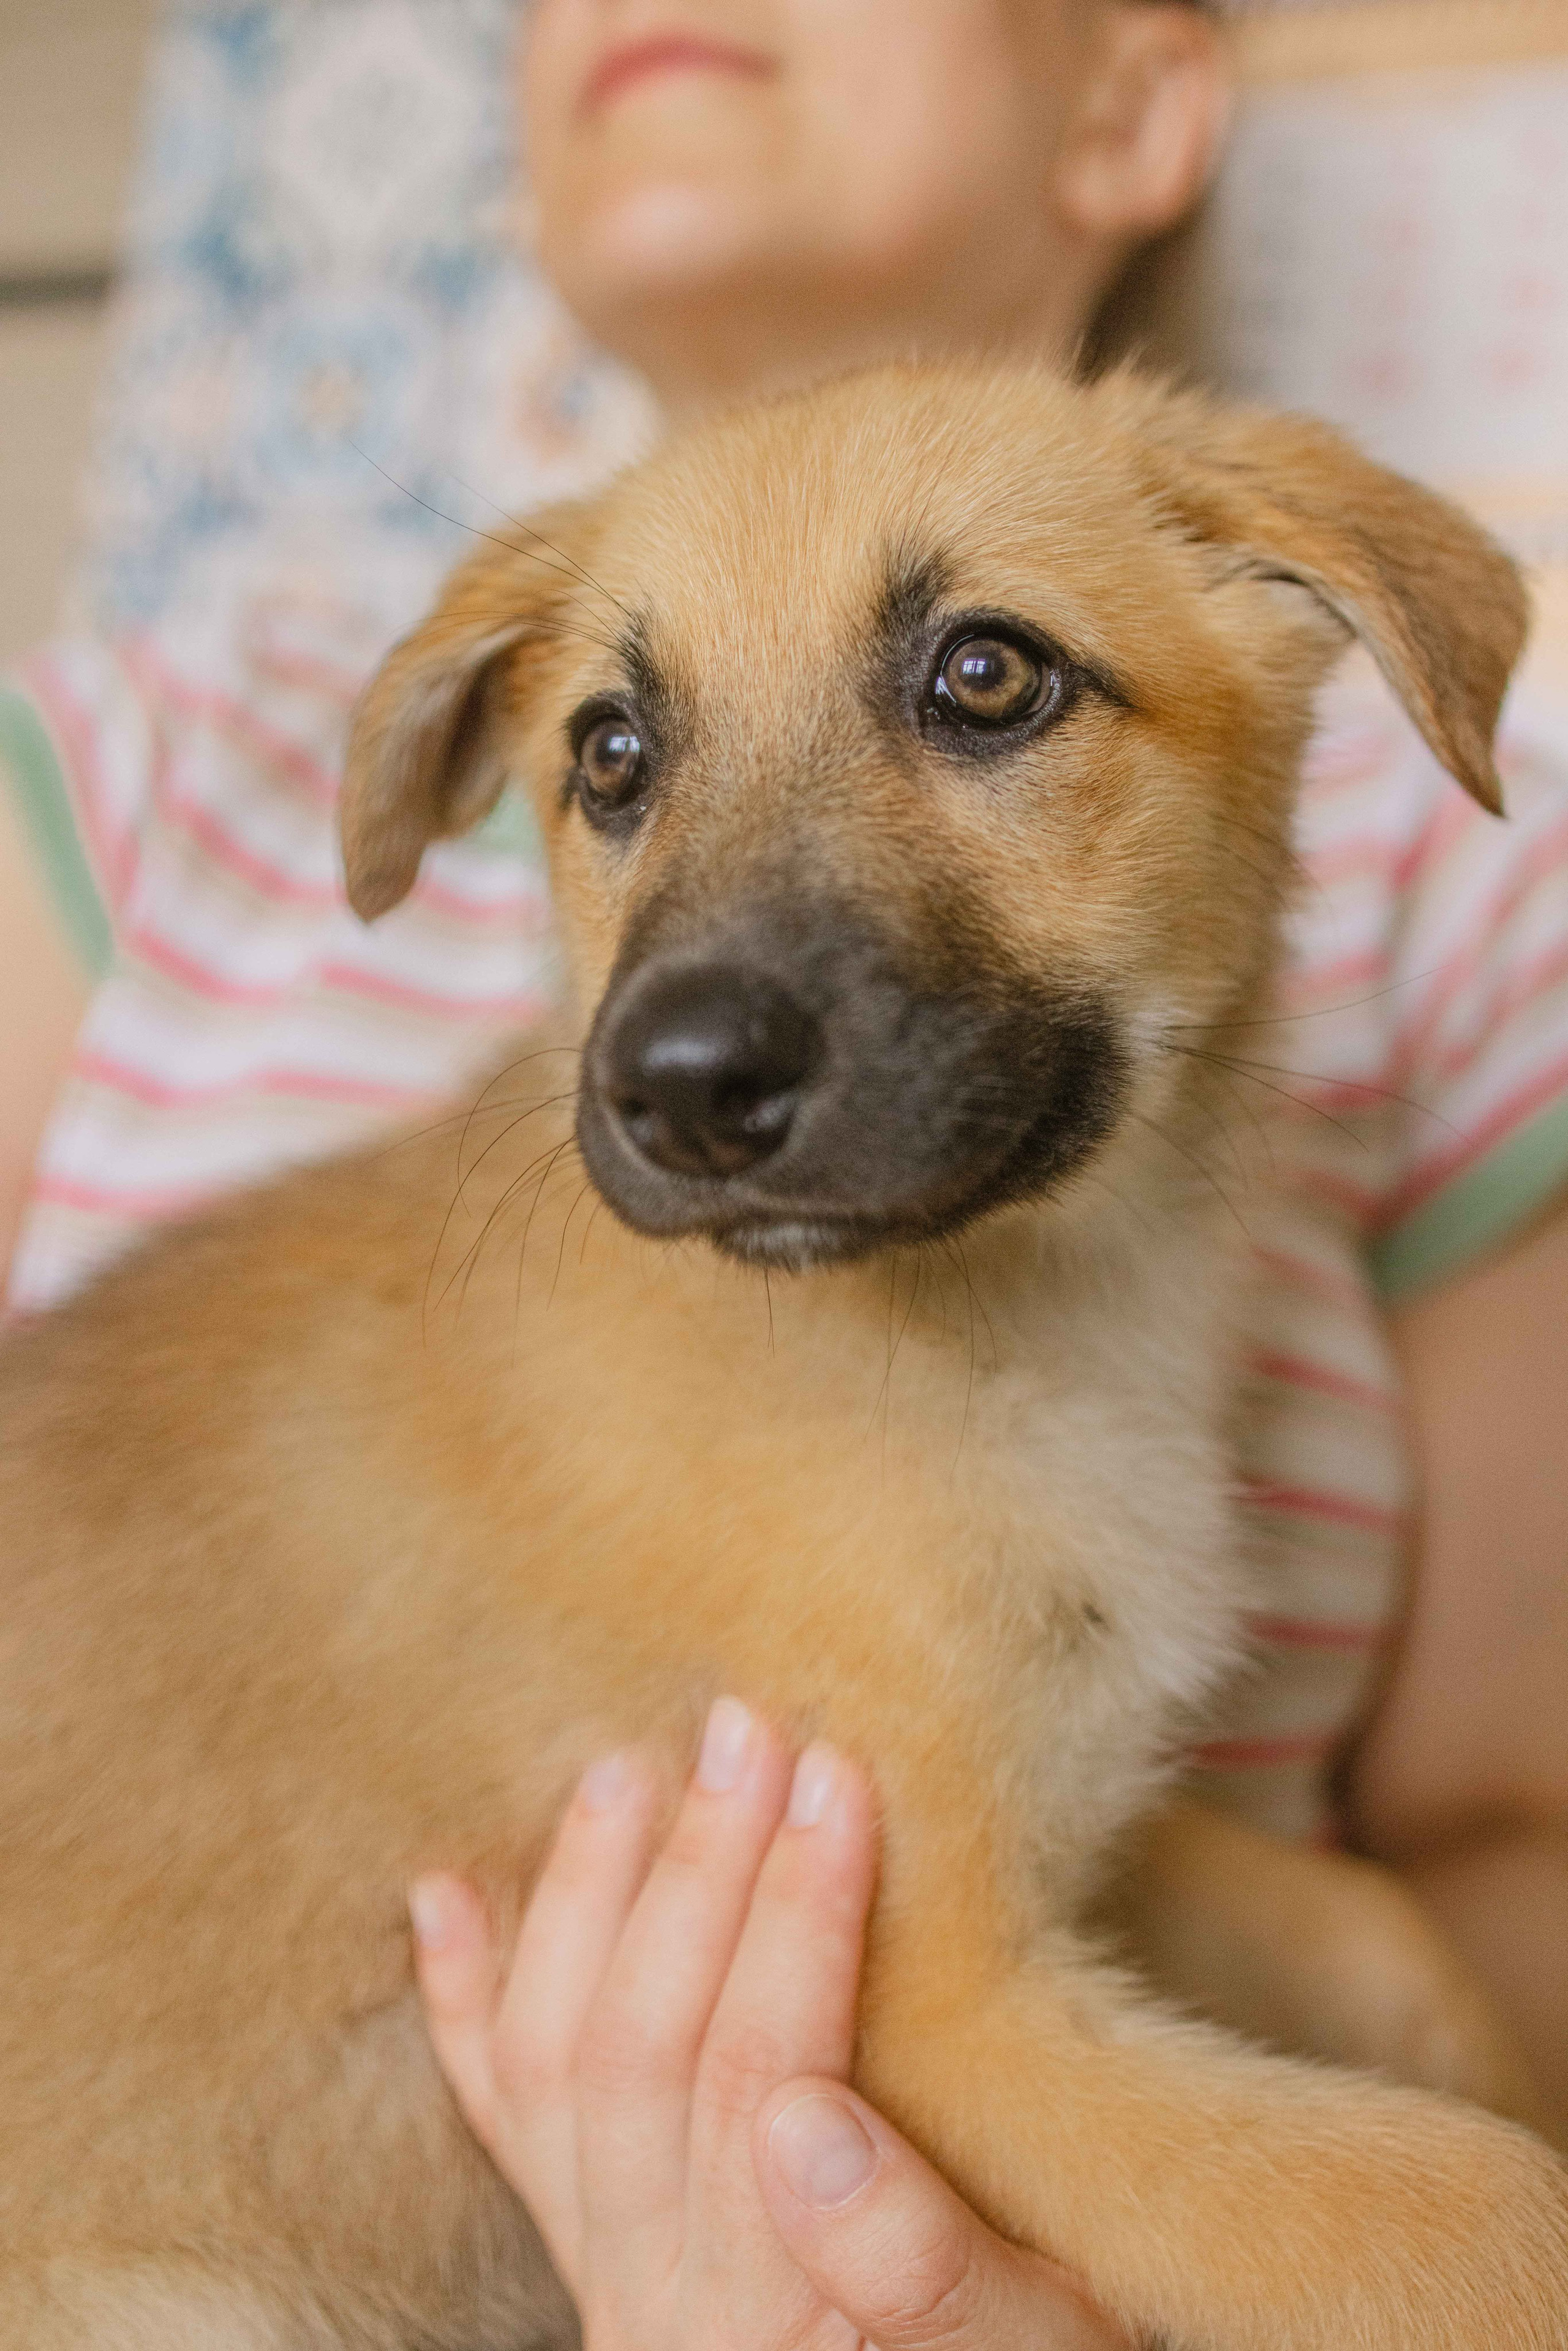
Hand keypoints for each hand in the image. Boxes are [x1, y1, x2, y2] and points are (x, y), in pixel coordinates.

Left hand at [410, 1698, 1129, 2350]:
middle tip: (746, 1726)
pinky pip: (496, 2122)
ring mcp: (602, 2275)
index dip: (797, 1911)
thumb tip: (806, 2123)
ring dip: (583, 1900)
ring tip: (626, 1764)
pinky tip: (446, 1892)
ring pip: (548, 2066)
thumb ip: (923, 2260)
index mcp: (776, 2321)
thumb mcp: (1035, 2336)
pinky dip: (464, 1999)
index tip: (836, 1773)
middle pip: (642, 2050)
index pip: (763, 2073)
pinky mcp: (582, 2249)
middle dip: (696, 1870)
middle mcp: (657, 2307)